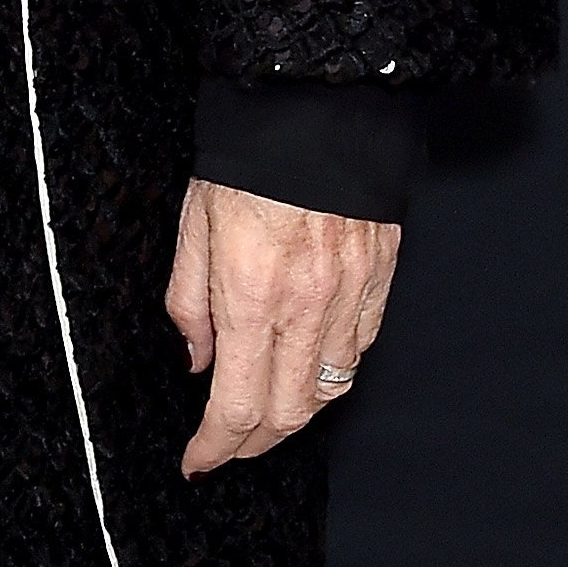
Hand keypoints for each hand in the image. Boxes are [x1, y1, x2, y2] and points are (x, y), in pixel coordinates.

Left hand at [166, 176, 397, 473]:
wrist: (314, 105)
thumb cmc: (245, 159)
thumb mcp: (192, 221)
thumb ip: (188, 298)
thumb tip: (195, 360)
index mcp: (249, 293)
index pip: (236, 403)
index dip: (215, 446)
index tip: (196, 461)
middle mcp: (304, 306)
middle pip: (286, 413)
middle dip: (252, 444)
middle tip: (226, 446)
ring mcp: (348, 298)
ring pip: (328, 392)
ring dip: (293, 415)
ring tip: (264, 414)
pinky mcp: (379, 283)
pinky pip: (358, 353)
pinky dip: (331, 376)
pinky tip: (308, 371)